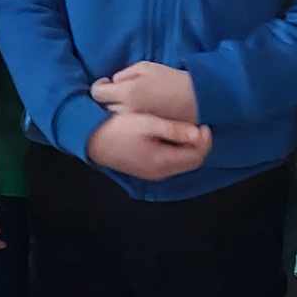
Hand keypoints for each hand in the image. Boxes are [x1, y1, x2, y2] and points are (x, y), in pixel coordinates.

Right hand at [87, 111, 211, 180]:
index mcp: (163, 161)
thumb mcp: (147, 123)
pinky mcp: (146, 170)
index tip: (204, 124)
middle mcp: (160, 172)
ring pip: (182, 163)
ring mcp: (153, 173)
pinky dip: (177, 151)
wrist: (91, 140)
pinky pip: (171, 163)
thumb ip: (174, 129)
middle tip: (199, 126)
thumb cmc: (118, 128)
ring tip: (187, 129)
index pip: (197, 155)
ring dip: (189, 148)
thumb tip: (198, 134)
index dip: (205, 140)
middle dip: (199, 145)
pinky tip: (172, 136)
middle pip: (192, 162)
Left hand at [91, 61, 197, 123]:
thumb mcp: (146, 67)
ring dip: (117, 110)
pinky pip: (126, 126)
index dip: (100, 86)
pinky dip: (128, 119)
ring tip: (129, 103)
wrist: (196, 100)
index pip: (97, 93)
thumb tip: (114, 83)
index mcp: (127, 93)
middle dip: (109, 98)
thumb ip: (124, 74)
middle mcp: (127, 111)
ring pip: (114, 117)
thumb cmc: (171, 80)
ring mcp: (135, 124)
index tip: (107, 83)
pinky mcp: (143, 131)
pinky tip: (137, 112)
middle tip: (119, 92)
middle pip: (104, 106)